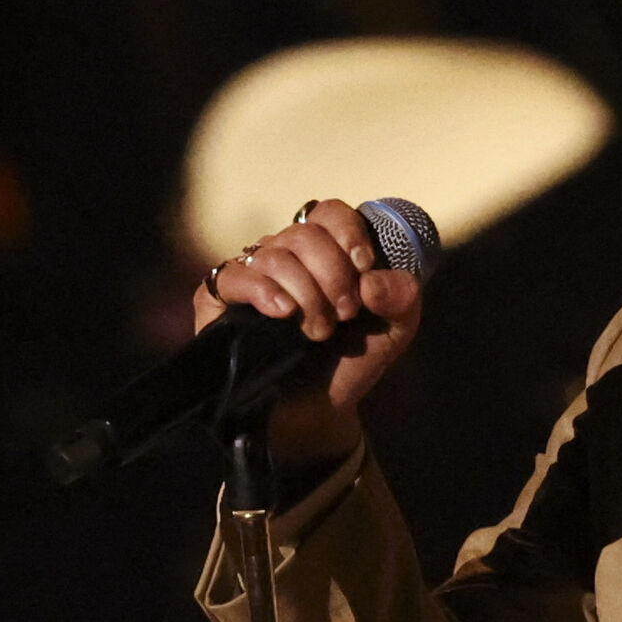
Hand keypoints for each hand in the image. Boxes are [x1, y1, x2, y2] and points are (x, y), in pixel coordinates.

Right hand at [192, 199, 421, 468]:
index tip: (363, 267)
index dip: (348, 233)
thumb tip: (371, 280)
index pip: (330, 213)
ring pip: (274, 255)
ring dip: (306, 293)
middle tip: (346, 314)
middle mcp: (286, 255)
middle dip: (333, 274)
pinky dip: (262, 290)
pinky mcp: (219, 300)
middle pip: (304, 233)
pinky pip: (232, 275)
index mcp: (326, 250)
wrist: (320, 408)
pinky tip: (282, 314)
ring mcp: (251, 274)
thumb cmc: (354, 359)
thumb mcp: (396, 328)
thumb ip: (402, 296)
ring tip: (319, 331)